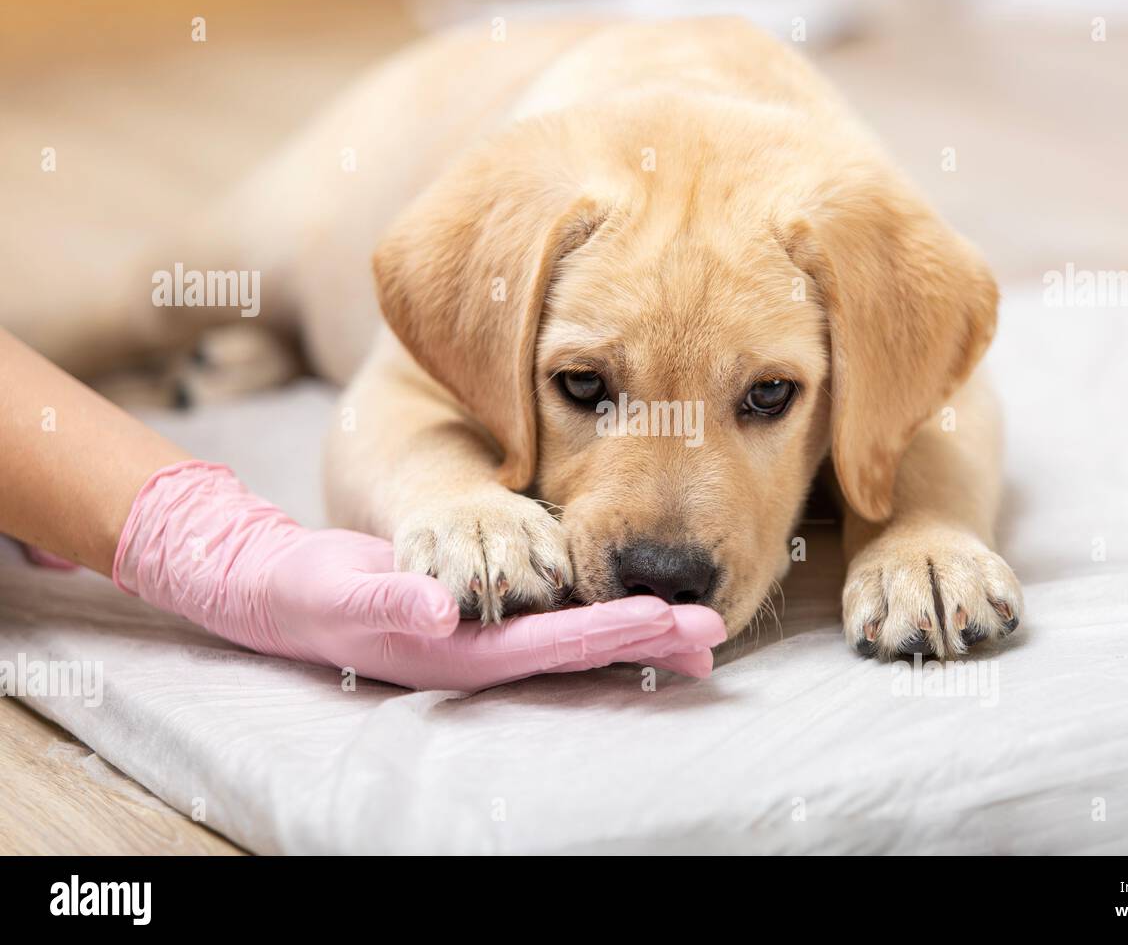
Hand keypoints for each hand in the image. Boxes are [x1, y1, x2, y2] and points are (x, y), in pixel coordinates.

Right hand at [113, 462, 723, 689]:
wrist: (295, 593)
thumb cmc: (317, 595)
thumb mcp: (345, 594)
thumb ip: (392, 598)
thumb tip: (443, 608)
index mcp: (460, 652)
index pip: (549, 644)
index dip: (609, 634)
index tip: (666, 621)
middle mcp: (487, 649)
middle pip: (581, 646)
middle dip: (647, 639)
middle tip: (713, 630)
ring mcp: (493, 634)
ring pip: (578, 635)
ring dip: (638, 632)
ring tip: (699, 626)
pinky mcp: (492, 615)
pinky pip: (559, 616)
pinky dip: (604, 614)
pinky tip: (641, 607)